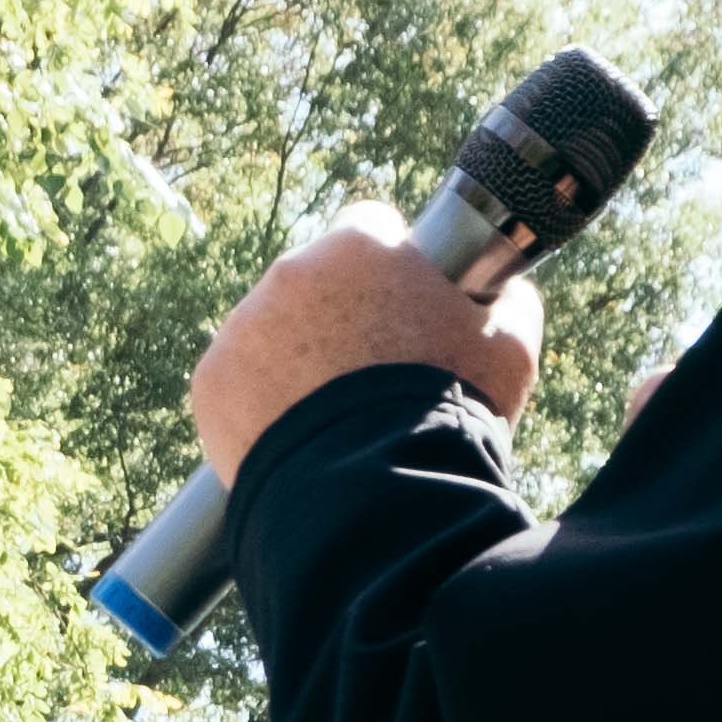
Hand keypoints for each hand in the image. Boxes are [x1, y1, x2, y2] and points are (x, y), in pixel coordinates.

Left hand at [184, 198, 541, 481]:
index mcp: (361, 243)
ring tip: (331, 415)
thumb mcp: (510, 345)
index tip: (401, 305)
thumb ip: (505, 301)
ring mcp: (243, 324)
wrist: (374, 493)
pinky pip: (236, 381)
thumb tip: (502, 293)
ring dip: (294, 359)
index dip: (390, 267)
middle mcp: (291, 269)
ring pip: (270, 332)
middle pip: (315, 282)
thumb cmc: (449, 411)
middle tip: (368, 374)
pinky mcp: (211, 379)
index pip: (371, 227)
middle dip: (338, 316)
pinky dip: (257, 403)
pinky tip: (294, 435)